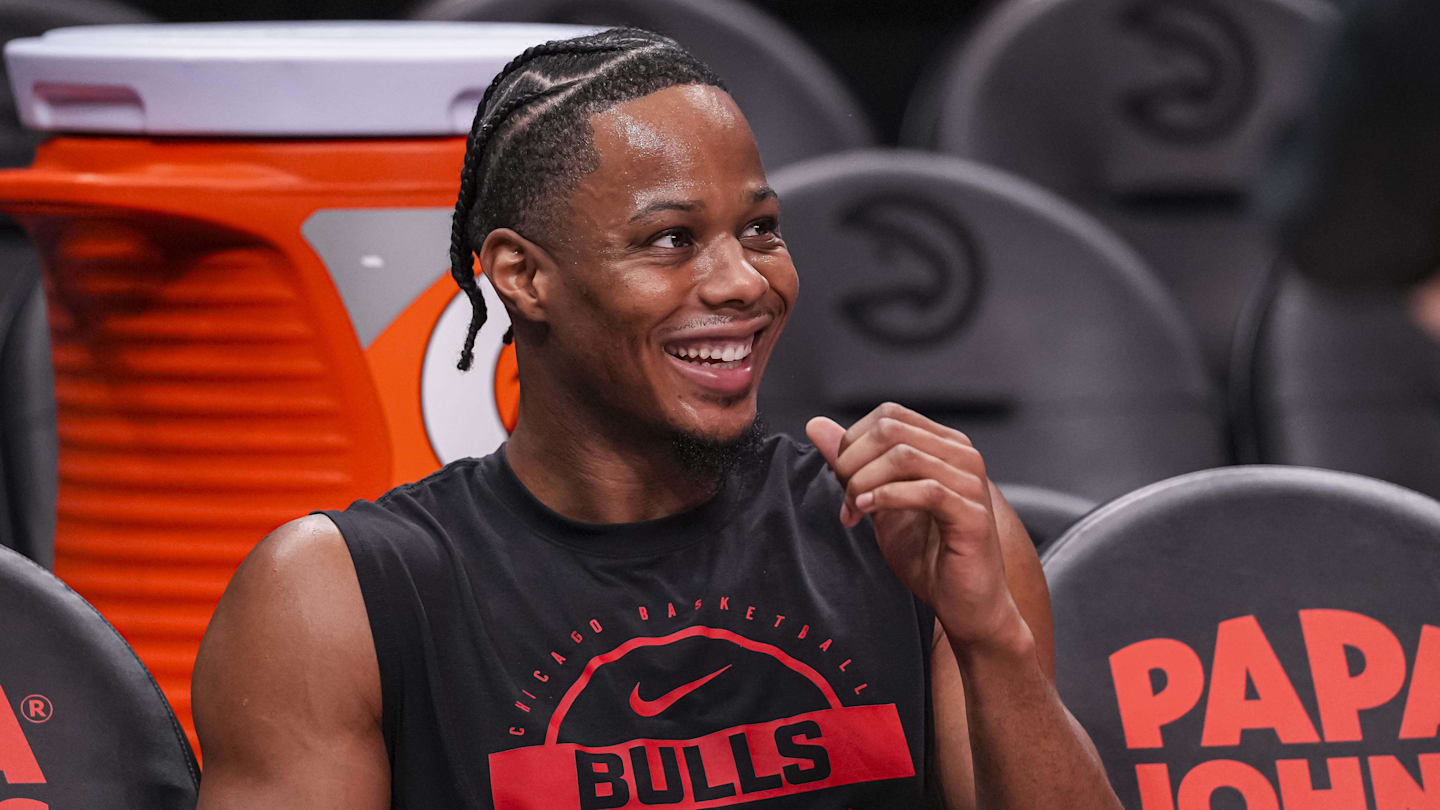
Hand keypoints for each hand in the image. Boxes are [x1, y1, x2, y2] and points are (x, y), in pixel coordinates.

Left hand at [807, 403, 1026, 651]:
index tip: (841, 479)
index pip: (889, 415)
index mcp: (943, 445)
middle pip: (891, 430)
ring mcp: (971, 483)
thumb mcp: (878, 501)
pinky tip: (867, 513)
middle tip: (845, 498)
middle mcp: (962, 456)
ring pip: (904, 457)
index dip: (853, 442)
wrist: (964, 604)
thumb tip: (815, 425)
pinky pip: (925, 491)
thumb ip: (851, 463)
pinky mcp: (973, 515)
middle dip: (853, 462)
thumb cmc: (928, 555)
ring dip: (864, 484)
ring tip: (854, 511)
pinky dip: (886, 499)